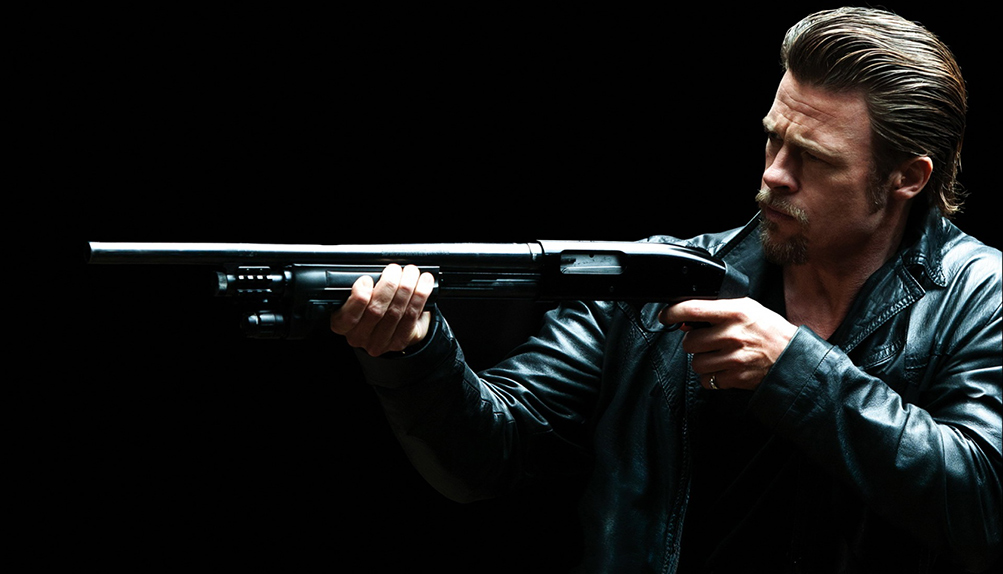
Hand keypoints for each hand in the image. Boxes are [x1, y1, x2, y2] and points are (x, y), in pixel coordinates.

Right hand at [330, 264, 435, 356]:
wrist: (392, 325)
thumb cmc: (372, 305)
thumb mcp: (359, 295)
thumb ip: (361, 286)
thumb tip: (374, 271)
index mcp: (342, 325)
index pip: (348, 317)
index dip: (359, 298)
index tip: (366, 280)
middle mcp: (359, 337)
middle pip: (376, 311)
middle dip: (388, 285)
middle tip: (394, 269)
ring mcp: (380, 342)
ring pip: (395, 312)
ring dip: (406, 287)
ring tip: (411, 272)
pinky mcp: (400, 341)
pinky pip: (412, 315)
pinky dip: (420, 295)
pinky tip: (423, 282)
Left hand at [659, 298, 797, 390]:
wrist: (792, 357)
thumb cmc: (768, 330)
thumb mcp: (747, 309)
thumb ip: (717, 310)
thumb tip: (685, 318)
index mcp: (735, 312)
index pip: (693, 309)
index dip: (672, 312)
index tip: (665, 316)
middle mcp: (733, 335)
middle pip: (689, 342)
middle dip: (693, 342)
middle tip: (706, 341)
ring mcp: (734, 358)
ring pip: (695, 363)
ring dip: (701, 360)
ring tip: (717, 355)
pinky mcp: (735, 378)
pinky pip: (706, 380)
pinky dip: (711, 376)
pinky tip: (723, 368)